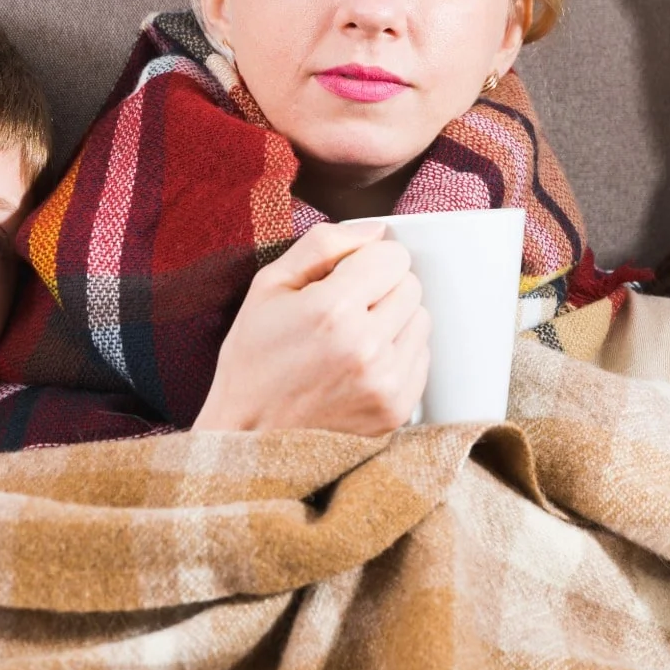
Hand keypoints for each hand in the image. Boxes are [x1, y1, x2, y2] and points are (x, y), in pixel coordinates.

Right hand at [193, 220, 430, 434]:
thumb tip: (378, 229)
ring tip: (352, 340)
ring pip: (421, 320)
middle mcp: (366, 346)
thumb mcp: (269, 287)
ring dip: (394, 321)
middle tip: (345, 310)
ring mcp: (385, 382)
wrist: (248, 441)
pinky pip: (421, 358)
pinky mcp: (397, 410)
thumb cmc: (253, 360)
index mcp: (332, 309)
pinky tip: (360, 366)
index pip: (393, 256)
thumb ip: (324, 245)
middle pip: (411, 285)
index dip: (368, 261)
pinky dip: (397, 354)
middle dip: (382, 289)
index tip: (345, 278)